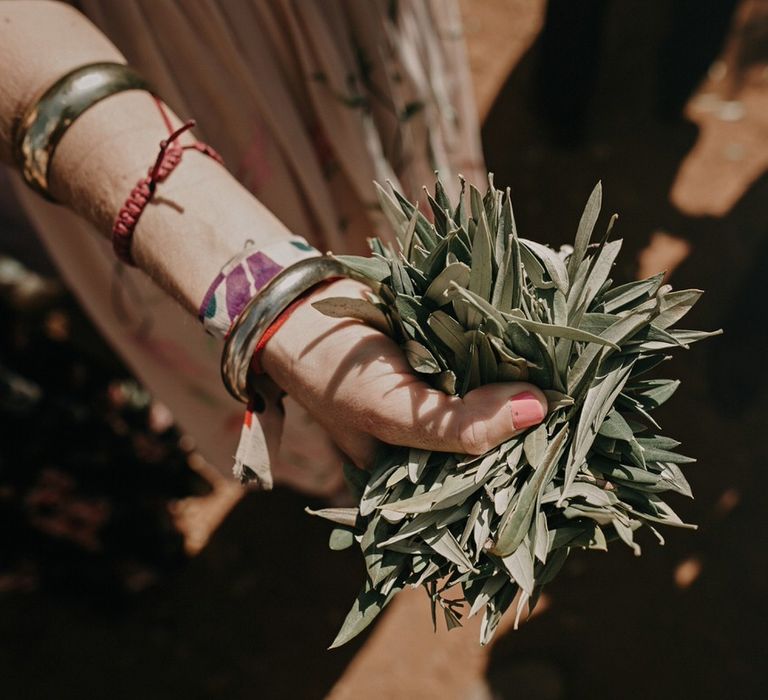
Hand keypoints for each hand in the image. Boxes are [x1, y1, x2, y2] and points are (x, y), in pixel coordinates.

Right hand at [261, 279, 547, 468]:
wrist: (305, 312)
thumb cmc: (339, 379)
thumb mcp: (394, 414)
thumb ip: (460, 425)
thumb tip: (537, 409)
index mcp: (421, 475)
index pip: (484, 488)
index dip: (525, 475)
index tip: (570, 460)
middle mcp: (440, 440)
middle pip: (500, 440)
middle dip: (535, 426)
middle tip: (578, 413)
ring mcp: (449, 396)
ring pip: (501, 397)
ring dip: (529, 385)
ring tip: (573, 381)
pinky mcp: (455, 357)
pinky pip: (492, 359)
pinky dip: (513, 351)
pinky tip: (544, 348)